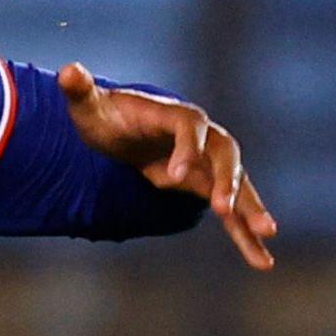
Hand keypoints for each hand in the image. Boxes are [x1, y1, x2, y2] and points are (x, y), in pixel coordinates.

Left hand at [58, 63, 277, 270]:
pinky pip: (233, 212)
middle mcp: (202, 136)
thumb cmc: (106, 116)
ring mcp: (209, 163)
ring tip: (267, 236)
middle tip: (223, 209)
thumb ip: (80, 91)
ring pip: (238, 185)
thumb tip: (67, 73)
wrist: (125, 129)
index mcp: (175, 115)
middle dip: (228, 180)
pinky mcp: (209, 186)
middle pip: (224, 154)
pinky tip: (262, 261)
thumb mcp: (88, 107)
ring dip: (252, 209)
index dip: (185, 149)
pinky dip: (246, 236)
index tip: (172, 178)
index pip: (188, 127)